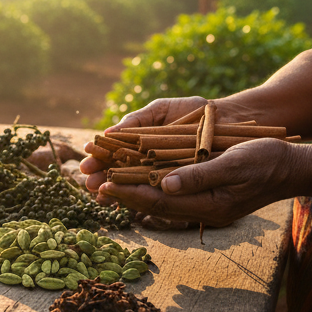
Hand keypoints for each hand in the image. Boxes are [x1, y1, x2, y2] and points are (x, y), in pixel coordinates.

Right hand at [79, 97, 207, 192]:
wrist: (226, 118)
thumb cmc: (193, 110)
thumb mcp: (160, 110)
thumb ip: (136, 120)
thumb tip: (108, 133)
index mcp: (140, 145)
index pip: (113, 156)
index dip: (98, 162)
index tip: (85, 164)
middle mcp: (149, 163)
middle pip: (119, 175)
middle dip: (102, 180)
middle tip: (88, 183)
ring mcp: (164, 176)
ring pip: (135, 188)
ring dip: (116, 193)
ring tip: (100, 195)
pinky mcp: (181, 187)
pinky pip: (160, 195)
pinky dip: (143, 199)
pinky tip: (127, 201)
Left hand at [97, 137, 299, 226]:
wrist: (293, 168)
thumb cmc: (268, 160)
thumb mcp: (235, 163)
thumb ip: (201, 175)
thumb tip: (166, 184)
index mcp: (209, 205)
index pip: (160, 201)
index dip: (130, 192)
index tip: (105, 185)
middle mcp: (204, 210)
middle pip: (154, 204)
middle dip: (124, 195)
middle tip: (93, 186)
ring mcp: (206, 206)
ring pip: (161, 201)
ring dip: (133, 192)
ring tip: (105, 184)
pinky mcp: (208, 198)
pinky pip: (172, 195)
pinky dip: (151, 187)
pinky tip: (135, 180)